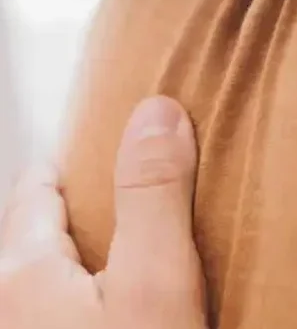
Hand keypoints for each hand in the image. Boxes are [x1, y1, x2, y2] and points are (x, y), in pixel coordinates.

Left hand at [0, 97, 205, 328]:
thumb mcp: (156, 281)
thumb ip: (154, 195)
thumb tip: (155, 112)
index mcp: (21, 271)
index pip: (36, 188)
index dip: (81, 159)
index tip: (118, 141)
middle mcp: (6, 307)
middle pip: (38, 234)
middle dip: (88, 210)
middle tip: (145, 196)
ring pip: (49, 280)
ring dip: (90, 263)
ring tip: (145, 257)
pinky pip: (61, 314)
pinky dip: (91, 301)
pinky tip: (129, 308)